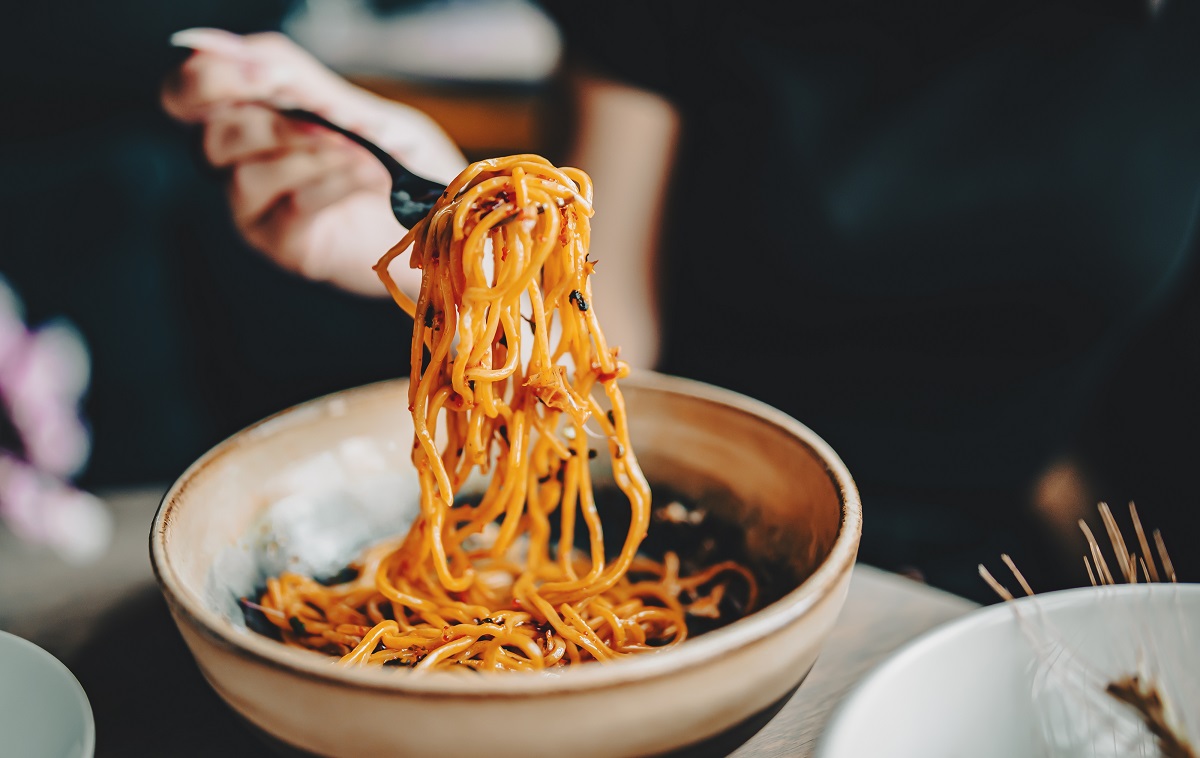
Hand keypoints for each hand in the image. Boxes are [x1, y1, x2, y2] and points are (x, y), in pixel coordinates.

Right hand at [162, 28, 465, 295]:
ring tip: (363, 155)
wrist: (442, 218)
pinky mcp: (285, 246)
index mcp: (252, 115)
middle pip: (210, 134)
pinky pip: (290, 210)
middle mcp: (242, 163)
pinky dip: (331, 186)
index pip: (190, 90)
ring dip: (311, 155)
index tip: (269, 77)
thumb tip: (219, 44)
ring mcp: (259, 209)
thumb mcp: (357, 108)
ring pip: (244, 176)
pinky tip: (368, 177)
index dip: (211, 78)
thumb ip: (295, 79)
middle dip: (271, 124)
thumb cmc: (397, 160)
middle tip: (328, 123)